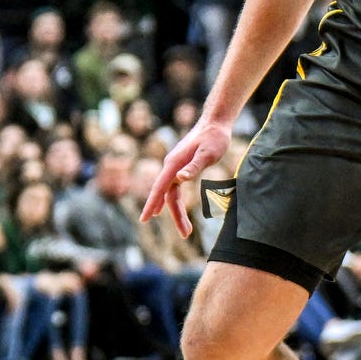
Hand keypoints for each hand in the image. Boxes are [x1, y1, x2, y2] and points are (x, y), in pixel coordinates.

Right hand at [140, 115, 232, 237]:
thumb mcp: (207, 154)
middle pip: (167, 196)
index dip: (152, 204)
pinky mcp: (181, 167)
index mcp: (173, 164)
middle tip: (186, 235)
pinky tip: (174, 210)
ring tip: (187, 231)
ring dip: (177, 212)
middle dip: (175, 216)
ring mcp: (175, 168)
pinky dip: (174, 202)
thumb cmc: (213, 138)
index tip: (145, 219)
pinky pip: (174, 189)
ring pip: (172, 194)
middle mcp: (171, 167)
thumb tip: (180, 179)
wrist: (215, 124)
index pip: (159, 188)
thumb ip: (194, 167)